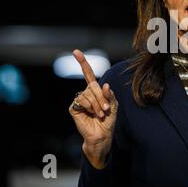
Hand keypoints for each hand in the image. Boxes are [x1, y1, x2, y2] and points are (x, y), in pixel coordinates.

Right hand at [68, 49, 117, 168]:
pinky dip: (90, 107)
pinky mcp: (74, 107)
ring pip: (88, 93)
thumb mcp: (113, 105)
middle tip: (105, 109)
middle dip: (101, 97)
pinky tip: (92, 114)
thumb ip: (110, 95)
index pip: (87, 74)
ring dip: (97, 104)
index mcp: (96, 91)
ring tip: (100, 114)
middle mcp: (86, 93)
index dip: (82, 63)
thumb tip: (105, 85)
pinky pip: (82, 100)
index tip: (75, 51)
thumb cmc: (108, 120)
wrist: (102, 135)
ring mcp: (79, 99)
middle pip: (92, 86)